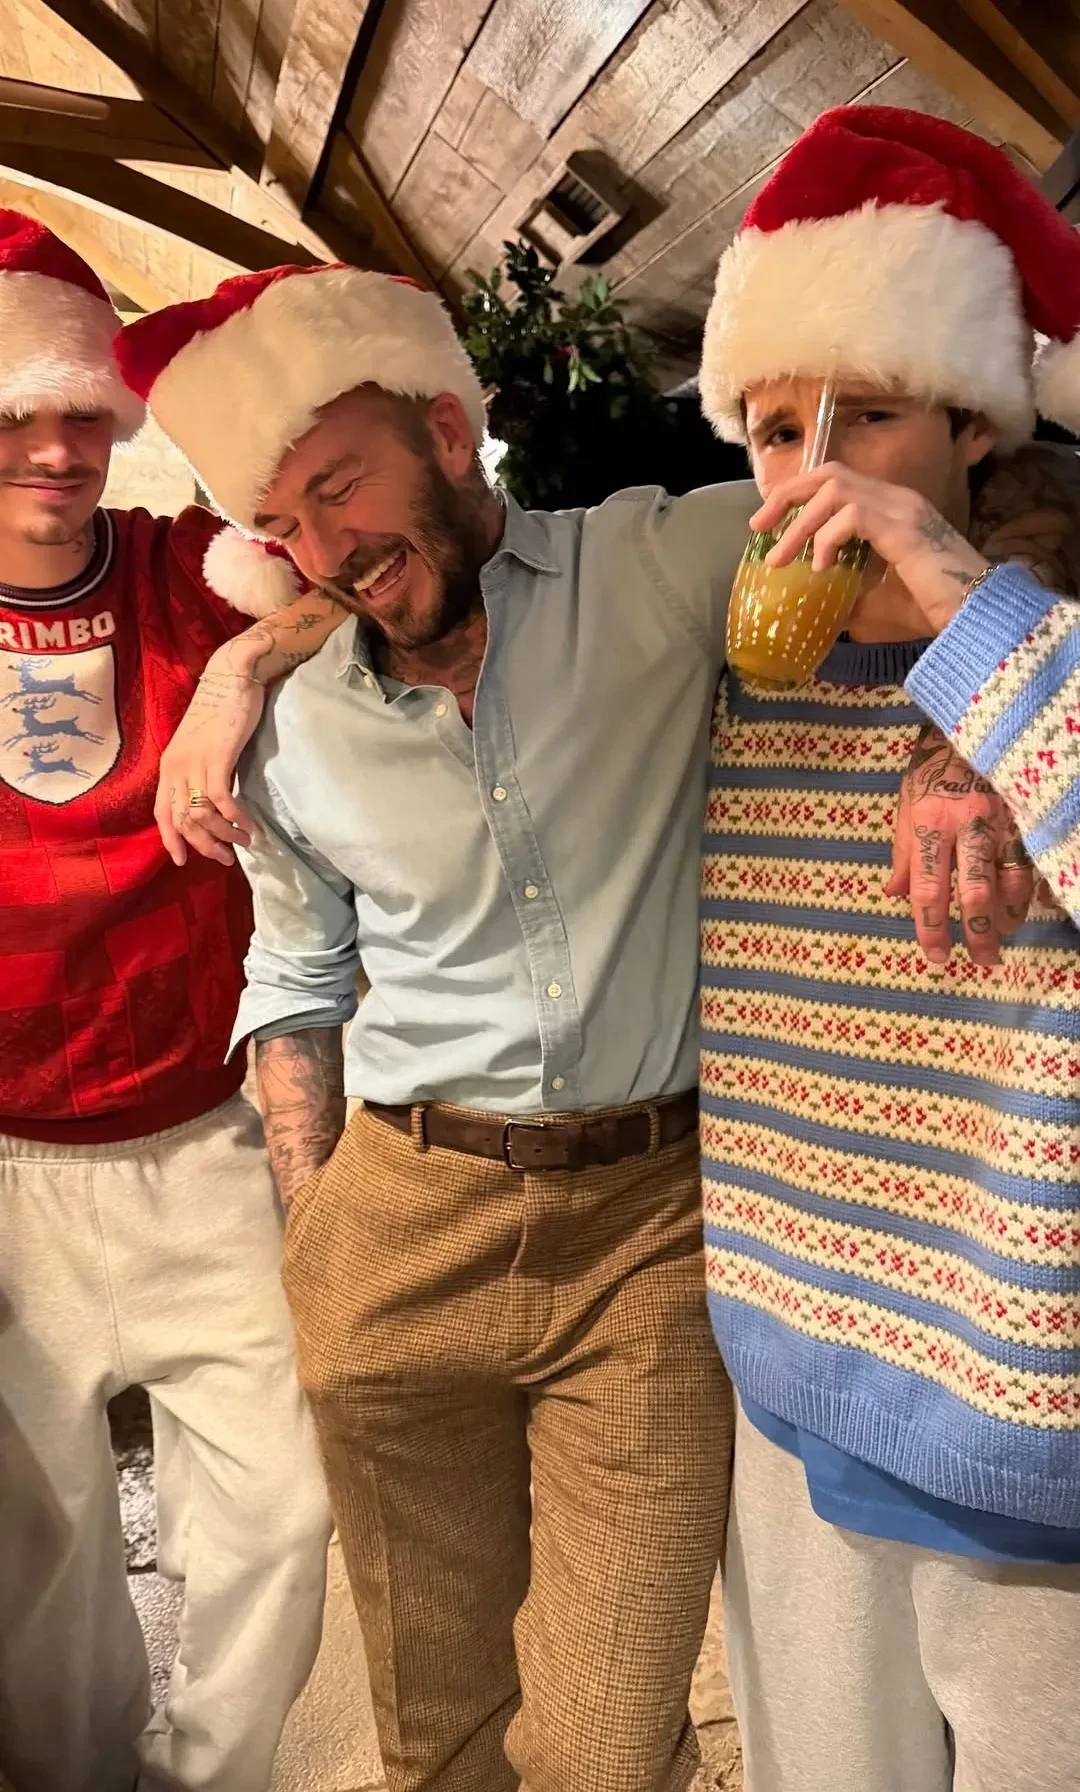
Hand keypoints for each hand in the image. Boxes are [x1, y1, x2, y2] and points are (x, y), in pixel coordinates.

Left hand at [155, 669, 265, 866]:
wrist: (231, 676)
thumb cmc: (221, 710)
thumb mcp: (202, 746)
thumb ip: (201, 772)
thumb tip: (213, 804)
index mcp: (169, 766)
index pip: (162, 812)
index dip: (171, 840)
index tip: (183, 861)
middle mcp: (176, 767)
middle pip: (183, 821)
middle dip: (205, 846)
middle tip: (226, 857)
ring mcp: (195, 762)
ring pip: (202, 816)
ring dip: (224, 836)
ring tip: (244, 842)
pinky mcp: (218, 757)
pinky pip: (222, 801)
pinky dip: (236, 819)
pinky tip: (250, 826)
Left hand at [750, 464, 989, 636]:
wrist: (975, 617)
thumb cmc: (932, 611)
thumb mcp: (877, 599)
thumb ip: (848, 589)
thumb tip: (813, 599)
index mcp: (893, 508)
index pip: (837, 480)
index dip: (797, 495)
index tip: (768, 524)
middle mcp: (898, 499)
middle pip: (830, 472)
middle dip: (787, 495)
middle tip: (758, 527)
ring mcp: (903, 508)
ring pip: (834, 490)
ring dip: (800, 523)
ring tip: (780, 558)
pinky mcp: (903, 526)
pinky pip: (850, 515)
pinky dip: (826, 539)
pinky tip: (821, 567)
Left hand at [887, 725, 1034, 965]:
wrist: (971, 720)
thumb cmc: (933, 764)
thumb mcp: (906, 801)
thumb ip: (903, 851)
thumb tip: (894, 893)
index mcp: (930, 822)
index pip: (928, 889)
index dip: (931, 929)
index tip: (936, 956)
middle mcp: (968, 823)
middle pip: (976, 892)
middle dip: (978, 934)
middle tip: (981, 961)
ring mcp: (1004, 819)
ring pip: (1013, 880)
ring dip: (1009, 917)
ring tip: (1001, 935)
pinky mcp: (1028, 814)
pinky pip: (1034, 860)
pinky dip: (1032, 890)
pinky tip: (1027, 907)